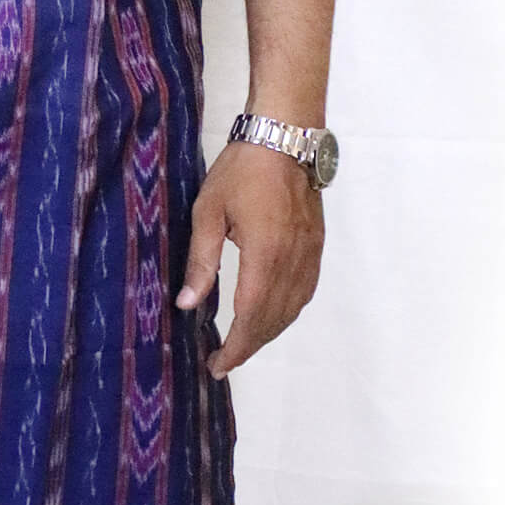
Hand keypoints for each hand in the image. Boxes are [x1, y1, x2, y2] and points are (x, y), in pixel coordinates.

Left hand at [174, 138, 324, 373]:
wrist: (285, 138)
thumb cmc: (241, 170)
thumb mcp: (208, 211)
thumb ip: (201, 260)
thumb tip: (188, 304)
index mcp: (265, 256)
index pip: (250, 317)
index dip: (236, 347)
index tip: (218, 366)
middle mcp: (293, 262)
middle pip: (274, 320)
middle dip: (249, 346)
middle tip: (224, 362)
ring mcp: (310, 255)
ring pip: (293, 309)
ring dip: (269, 332)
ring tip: (243, 343)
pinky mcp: (317, 245)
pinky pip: (305, 292)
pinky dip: (288, 312)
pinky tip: (272, 314)